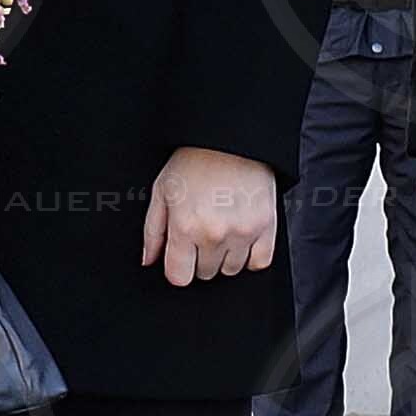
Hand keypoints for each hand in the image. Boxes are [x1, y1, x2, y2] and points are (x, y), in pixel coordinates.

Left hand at [142, 147, 281, 285]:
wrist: (231, 138)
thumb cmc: (194, 160)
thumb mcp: (161, 191)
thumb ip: (153, 231)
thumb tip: (148, 260)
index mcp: (185, 226)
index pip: (179, 277)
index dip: (178, 267)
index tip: (181, 255)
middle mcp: (214, 234)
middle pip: (205, 274)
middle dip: (200, 258)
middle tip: (201, 232)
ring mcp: (243, 232)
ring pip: (231, 271)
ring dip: (225, 257)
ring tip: (221, 229)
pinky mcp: (266, 226)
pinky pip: (259, 262)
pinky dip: (251, 256)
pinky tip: (241, 238)